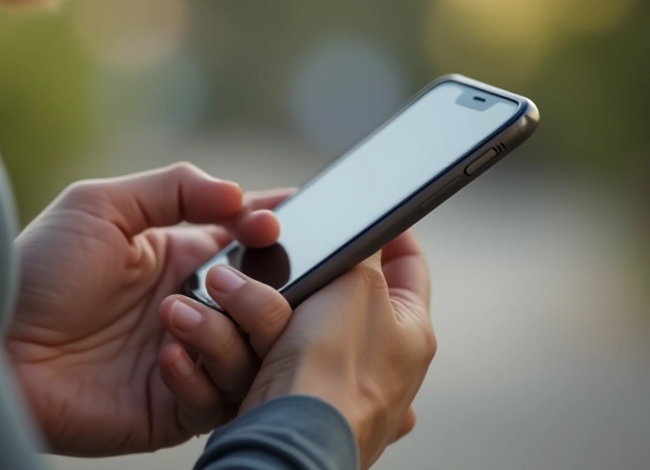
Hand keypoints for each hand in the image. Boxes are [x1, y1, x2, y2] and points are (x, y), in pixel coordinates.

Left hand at [5, 163, 294, 455]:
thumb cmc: (40, 269)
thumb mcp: (101, 206)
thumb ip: (174, 188)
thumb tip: (238, 194)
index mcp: (181, 260)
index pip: (249, 244)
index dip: (270, 232)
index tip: (273, 223)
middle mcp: (192, 310)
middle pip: (266, 305)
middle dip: (261, 290)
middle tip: (227, 279)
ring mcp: (185, 361)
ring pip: (251, 355)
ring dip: (223, 333)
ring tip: (174, 314)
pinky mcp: (170, 410)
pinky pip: (215, 401)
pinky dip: (198, 377)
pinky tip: (163, 358)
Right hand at [237, 230, 435, 467]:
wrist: (291, 438)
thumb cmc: (335, 375)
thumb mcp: (359, 285)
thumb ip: (364, 250)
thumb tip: (369, 229)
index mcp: (411, 332)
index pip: (409, 266)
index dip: (390, 233)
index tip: (371, 211)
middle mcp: (380, 362)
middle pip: (341, 294)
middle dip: (307, 271)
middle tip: (288, 254)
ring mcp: (336, 384)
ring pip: (294, 323)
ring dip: (264, 306)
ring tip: (244, 294)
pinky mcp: (293, 398)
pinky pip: (262, 354)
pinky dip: (247, 341)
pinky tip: (238, 332)